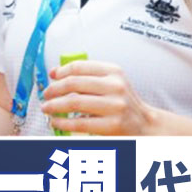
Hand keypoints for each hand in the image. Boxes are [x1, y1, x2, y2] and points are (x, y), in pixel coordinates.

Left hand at [41, 60, 155, 135]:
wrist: (146, 125)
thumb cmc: (124, 103)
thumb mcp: (112, 83)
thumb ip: (87, 76)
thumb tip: (55, 72)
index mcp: (114, 71)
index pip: (80, 66)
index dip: (61, 71)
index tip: (52, 77)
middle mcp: (115, 86)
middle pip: (74, 83)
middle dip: (54, 89)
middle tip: (46, 95)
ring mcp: (114, 106)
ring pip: (74, 102)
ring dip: (54, 105)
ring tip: (47, 108)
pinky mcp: (111, 125)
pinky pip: (79, 123)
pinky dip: (63, 121)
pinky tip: (56, 120)